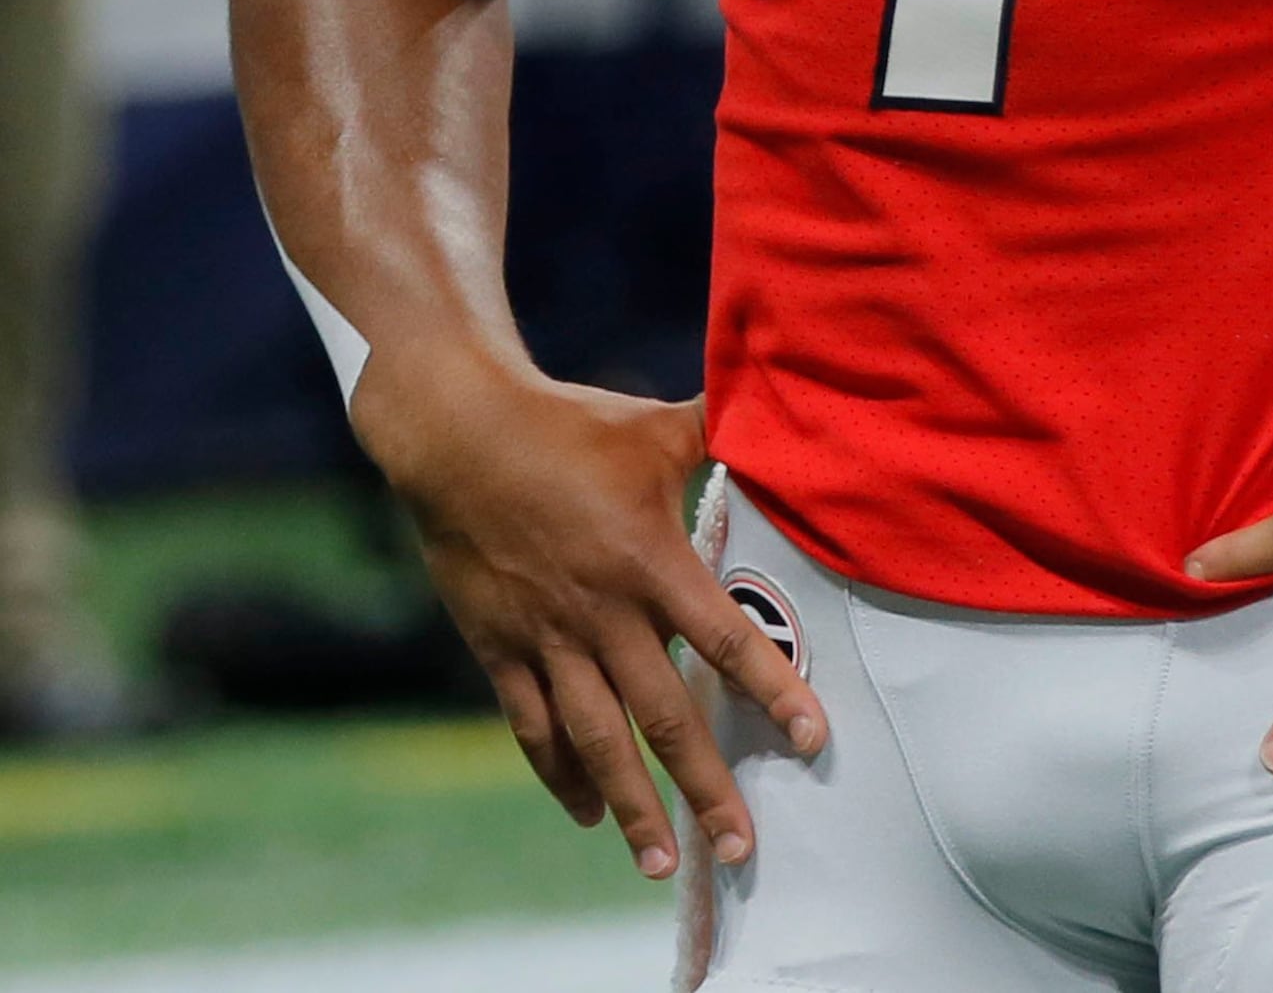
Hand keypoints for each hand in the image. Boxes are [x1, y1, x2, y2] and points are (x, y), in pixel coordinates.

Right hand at [352, 347, 824, 878]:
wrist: (459, 436)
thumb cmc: (572, 426)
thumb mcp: (658, 427)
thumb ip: (725, 433)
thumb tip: (786, 410)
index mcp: (651, 562)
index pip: (727, 641)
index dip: (773, 692)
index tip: (813, 739)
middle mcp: (603, 614)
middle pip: (664, 717)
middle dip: (704, 787)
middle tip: (739, 846)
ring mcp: (548, 639)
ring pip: (596, 741)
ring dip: (631, 805)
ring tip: (660, 862)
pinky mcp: (501, 650)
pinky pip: (534, 729)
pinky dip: (561, 775)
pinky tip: (588, 813)